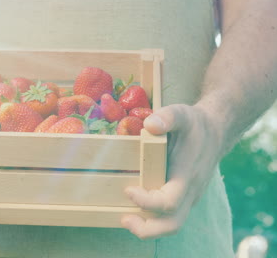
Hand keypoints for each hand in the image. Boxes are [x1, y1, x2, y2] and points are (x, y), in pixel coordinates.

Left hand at [120, 104, 223, 238]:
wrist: (215, 132)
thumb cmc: (195, 124)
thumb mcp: (182, 113)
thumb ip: (167, 117)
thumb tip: (150, 125)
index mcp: (187, 175)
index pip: (169, 202)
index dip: (147, 201)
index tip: (129, 190)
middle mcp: (190, 191)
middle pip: (173, 224)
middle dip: (148, 228)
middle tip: (125, 220)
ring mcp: (188, 197)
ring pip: (172, 224)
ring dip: (149, 228)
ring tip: (126, 219)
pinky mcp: (184, 197)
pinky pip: (170, 216)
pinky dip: (153, 219)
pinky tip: (134, 209)